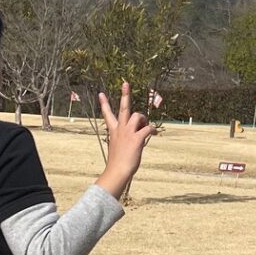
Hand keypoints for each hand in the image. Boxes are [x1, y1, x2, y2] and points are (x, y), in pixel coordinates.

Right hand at [97, 82, 154, 198]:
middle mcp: (120, 129)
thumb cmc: (118, 163)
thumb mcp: (119, 148)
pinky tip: (154, 133)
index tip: (101, 93)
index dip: (104, 104)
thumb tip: (137, 136)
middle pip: (123, 108)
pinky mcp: (136, 139)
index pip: (107, 114)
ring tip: (145, 127)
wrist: (117, 171)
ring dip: (144, 119)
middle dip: (124, 94)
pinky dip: (152, 130)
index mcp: (113, 131)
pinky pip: (148, 128)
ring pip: (138, 116)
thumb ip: (125, 140)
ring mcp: (128, 133)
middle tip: (125, 83)